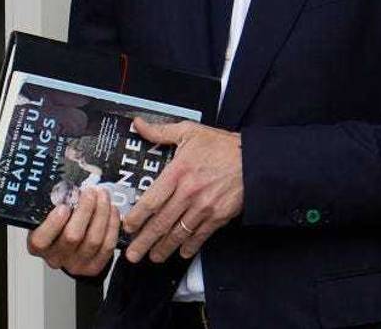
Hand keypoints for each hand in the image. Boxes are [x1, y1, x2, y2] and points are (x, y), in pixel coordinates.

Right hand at [26, 187, 119, 275]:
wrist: (71, 245)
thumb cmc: (60, 223)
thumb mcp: (49, 212)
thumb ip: (55, 203)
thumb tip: (68, 185)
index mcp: (39, 245)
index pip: (41, 240)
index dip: (54, 223)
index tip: (63, 206)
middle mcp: (56, 258)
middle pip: (72, 236)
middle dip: (85, 209)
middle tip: (91, 192)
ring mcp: (75, 264)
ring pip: (93, 240)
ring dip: (102, 213)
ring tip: (103, 196)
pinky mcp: (94, 267)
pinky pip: (107, 246)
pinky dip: (112, 225)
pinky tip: (111, 210)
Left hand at [121, 118, 243, 263]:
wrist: (253, 159)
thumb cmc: (220, 145)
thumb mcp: (189, 131)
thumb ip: (160, 131)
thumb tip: (138, 124)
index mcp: (178, 172)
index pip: (151, 201)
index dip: (136, 217)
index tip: (127, 226)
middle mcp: (188, 193)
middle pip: (161, 223)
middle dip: (144, 241)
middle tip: (133, 254)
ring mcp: (204, 207)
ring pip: (178, 233)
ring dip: (164, 248)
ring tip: (153, 257)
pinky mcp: (218, 216)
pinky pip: (200, 236)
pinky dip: (189, 246)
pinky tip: (181, 252)